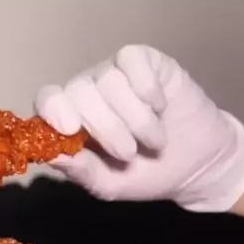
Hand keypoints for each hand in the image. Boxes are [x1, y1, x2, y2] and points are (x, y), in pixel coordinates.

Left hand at [35, 45, 243, 211]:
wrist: (197, 164)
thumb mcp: (109, 184)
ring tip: (153, 140)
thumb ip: (81, 171)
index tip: (70, 128)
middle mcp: (87, 91)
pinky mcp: (144, 61)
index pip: (47, 100)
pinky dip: (147, 88)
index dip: (53, 109)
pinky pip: (132, 59)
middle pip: (78, 91)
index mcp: (70, 119)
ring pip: (109, 80)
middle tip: (129, 154)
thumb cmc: (145, 173)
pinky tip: (160, 107)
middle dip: (105, 128)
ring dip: (134, 117)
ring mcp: (114, 73)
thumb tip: (52, 156)